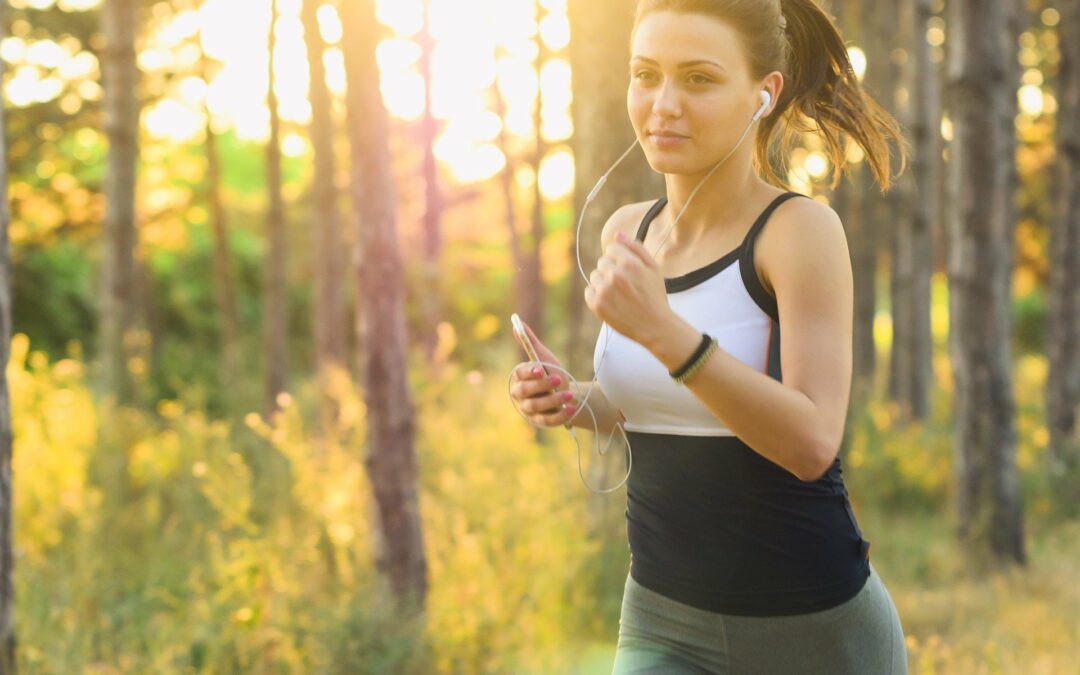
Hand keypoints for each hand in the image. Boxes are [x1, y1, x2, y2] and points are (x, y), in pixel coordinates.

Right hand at [509, 320, 576, 426]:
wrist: (568, 395)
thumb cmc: (553, 374)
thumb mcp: (545, 358)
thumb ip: (530, 343)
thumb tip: (516, 321)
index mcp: (520, 378)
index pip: (519, 375)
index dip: (529, 372)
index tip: (540, 368)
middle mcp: (521, 395)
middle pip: (524, 392)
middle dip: (541, 385)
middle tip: (558, 379)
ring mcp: (530, 410)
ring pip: (535, 406)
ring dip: (552, 400)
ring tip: (569, 395)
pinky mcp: (541, 422)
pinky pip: (547, 420)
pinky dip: (560, 415)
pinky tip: (571, 408)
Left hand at [584, 231, 672, 346]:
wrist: (654, 326)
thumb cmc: (655, 296)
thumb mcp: (653, 268)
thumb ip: (636, 248)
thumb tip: (617, 234)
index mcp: (629, 263)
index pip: (611, 249)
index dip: (620, 259)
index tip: (628, 271)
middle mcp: (615, 275)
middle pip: (602, 262)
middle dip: (612, 271)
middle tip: (625, 285)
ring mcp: (604, 290)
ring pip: (595, 276)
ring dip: (603, 283)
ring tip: (619, 295)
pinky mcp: (597, 305)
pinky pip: (589, 291)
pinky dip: (597, 296)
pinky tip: (612, 302)